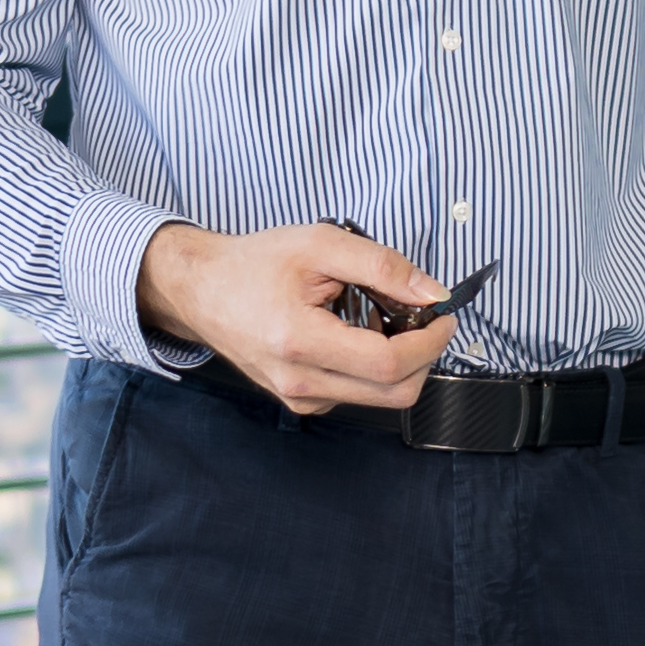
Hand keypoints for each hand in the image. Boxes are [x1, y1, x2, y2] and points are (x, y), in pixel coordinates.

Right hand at [136, 219, 466, 414]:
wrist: (202, 290)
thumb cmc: (252, 265)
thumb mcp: (319, 244)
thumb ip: (381, 266)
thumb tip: (431, 292)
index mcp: (299, 341)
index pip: (388, 364)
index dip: (429, 343)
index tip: (443, 317)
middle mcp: (299, 381)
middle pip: (394, 394)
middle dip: (424, 357)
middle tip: (426, 320)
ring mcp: (300, 397)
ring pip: (380, 398)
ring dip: (400, 362)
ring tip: (384, 320)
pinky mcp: (301, 400)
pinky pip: (358, 395)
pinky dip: (375, 369)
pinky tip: (359, 335)